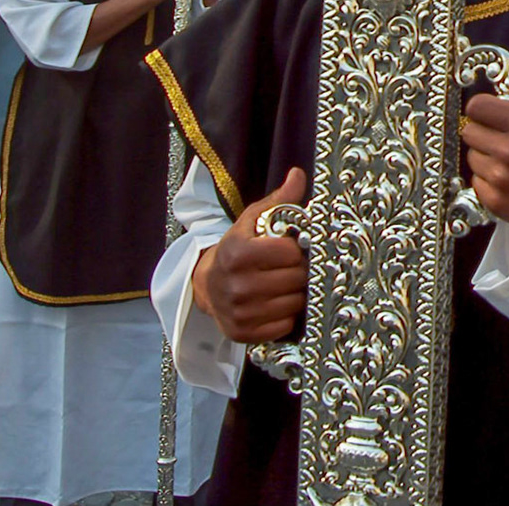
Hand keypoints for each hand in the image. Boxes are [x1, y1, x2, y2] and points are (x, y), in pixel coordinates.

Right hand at [193, 167, 308, 342]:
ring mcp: (239, 312)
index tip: (293, 248)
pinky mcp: (243, 333)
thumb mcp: (253, 220)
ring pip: (294, 304)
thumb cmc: (237, 248)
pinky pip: (284, 326)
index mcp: (238, 253)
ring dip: (297, 294)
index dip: (297, 249)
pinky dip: (287, 315)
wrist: (208, 285)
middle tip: (293, 267)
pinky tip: (278, 303)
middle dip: (300, 271)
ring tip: (286, 284)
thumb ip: (278, 200)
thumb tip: (298, 175)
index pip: (290, 253)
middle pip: (296, 279)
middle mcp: (237, 285)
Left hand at [461, 53, 508, 230]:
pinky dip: (486, 180)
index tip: (490, 114)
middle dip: (482, 132)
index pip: (477, 105)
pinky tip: (506, 179)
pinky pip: (474, 180)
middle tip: (500, 139)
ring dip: (484, 157)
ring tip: (506, 161)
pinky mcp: (495, 200)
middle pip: (469, 130)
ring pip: (470, 156)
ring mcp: (502, 178)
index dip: (482, 108)